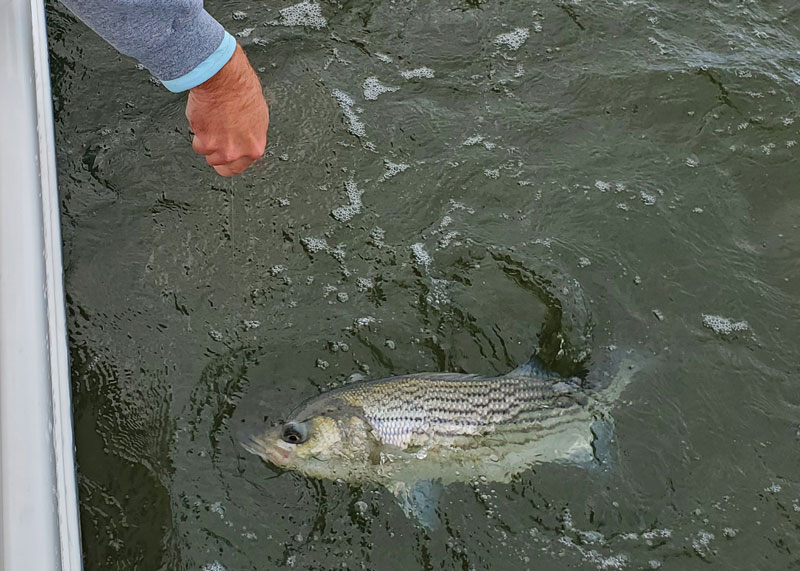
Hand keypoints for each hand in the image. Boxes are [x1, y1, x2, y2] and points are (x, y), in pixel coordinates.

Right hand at [186, 43, 268, 175]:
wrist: (223, 79)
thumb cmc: (241, 88)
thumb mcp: (256, 116)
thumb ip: (248, 134)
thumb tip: (243, 138)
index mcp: (254, 146)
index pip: (238, 167)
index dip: (229, 162)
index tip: (224, 159)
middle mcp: (237, 151)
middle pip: (220, 162)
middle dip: (215, 150)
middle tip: (215, 135)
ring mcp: (219, 147)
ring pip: (205, 152)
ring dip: (205, 139)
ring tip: (211, 121)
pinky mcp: (203, 139)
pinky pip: (195, 141)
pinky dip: (196, 131)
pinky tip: (204, 117)